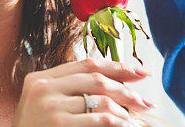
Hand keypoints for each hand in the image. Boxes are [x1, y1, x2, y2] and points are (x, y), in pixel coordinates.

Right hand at [12, 58, 152, 125]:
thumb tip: (113, 83)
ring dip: (123, 110)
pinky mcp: (58, 124)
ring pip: (100, 99)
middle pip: (96, 79)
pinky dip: (116, 121)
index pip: (86, 63)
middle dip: (126, 89)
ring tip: (133, 120)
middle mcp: (43, 88)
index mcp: (40, 79)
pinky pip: (98, 118)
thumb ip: (68, 91)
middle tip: (144, 101)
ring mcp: (49, 106)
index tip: (139, 72)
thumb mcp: (45, 106)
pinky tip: (124, 125)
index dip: (116, 66)